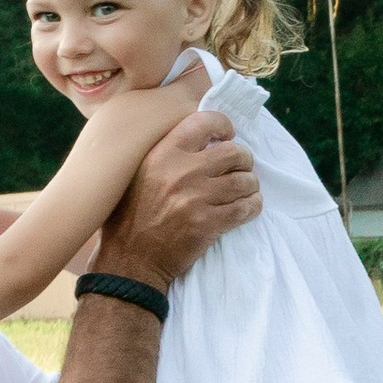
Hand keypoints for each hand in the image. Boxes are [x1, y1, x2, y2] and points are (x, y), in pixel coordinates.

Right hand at [103, 107, 259, 288]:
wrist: (130, 260)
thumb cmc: (131, 216)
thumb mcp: (139, 173)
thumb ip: (167, 153)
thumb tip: (203, 137)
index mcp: (162, 154)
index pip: (203, 122)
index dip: (223, 125)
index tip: (228, 135)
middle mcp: (180, 171)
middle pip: (233, 152)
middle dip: (243, 159)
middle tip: (241, 167)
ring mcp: (196, 198)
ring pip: (244, 181)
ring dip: (250, 184)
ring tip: (245, 189)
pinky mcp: (207, 223)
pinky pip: (245, 208)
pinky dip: (252, 206)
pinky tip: (248, 207)